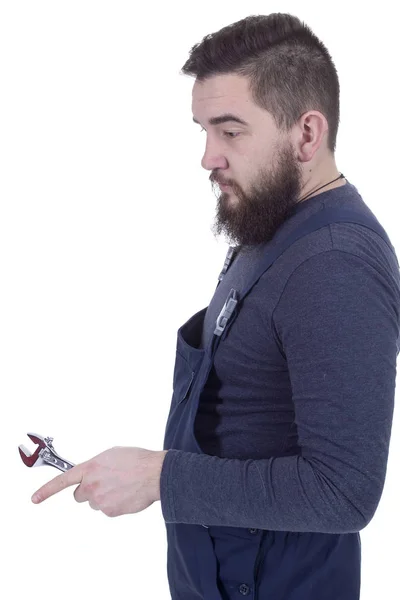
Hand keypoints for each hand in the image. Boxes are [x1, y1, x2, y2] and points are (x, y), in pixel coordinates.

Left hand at [31, 446, 167, 516]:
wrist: (155, 474)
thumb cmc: (137, 460)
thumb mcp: (111, 454)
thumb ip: (96, 465)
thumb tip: (93, 474)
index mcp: (90, 468)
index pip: (62, 481)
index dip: (46, 491)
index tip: (35, 499)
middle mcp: (91, 486)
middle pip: (80, 495)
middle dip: (89, 490)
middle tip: (105, 482)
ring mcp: (100, 501)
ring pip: (95, 502)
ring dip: (104, 496)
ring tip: (122, 485)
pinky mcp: (110, 512)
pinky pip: (107, 509)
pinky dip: (115, 503)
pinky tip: (127, 493)